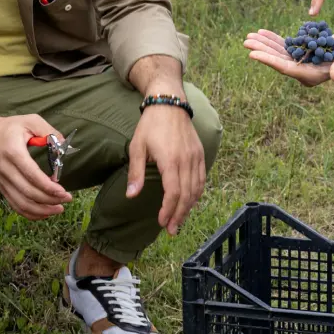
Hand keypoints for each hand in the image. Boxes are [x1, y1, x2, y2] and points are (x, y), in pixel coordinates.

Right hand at [0, 113, 72, 220]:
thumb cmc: (8, 128)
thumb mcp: (29, 120)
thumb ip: (48, 130)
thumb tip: (64, 145)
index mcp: (14, 153)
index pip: (31, 175)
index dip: (48, 187)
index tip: (63, 191)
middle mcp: (6, 171)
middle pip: (28, 192)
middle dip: (49, 200)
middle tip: (67, 199)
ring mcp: (2, 182)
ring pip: (21, 203)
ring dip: (41, 210)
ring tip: (58, 209)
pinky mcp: (1, 187)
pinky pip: (15, 205)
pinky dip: (29, 213)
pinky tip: (44, 212)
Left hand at [126, 103, 205, 235]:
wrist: (169, 103)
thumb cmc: (150, 125)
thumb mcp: (137, 147)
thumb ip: (136, 173)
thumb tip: (131, 196)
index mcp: (170, 160)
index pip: (173, 193)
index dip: (168, 210)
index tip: (161, 222)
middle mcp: (187, 160)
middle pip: (187, 195)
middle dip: (179, 215)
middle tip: (171, 230)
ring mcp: (196, 157)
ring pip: (197, 188)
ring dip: (189, 207)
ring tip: (179, 220)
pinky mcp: (200, 153)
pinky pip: (202, 178)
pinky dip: (197, 193)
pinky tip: (191, 202)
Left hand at [244, 23, 333, 85]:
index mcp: (313, 76)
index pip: (287, 69)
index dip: (269, 61)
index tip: (253, 55)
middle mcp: (305, 71)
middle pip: (279, 61)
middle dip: (262, 51)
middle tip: (245, 42)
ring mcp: (303, 62)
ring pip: (279, 53)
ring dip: (265, 45)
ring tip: (249, 36)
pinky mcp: (303, 52)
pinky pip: (285, 46)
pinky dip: (274, 40)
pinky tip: (262, 33)